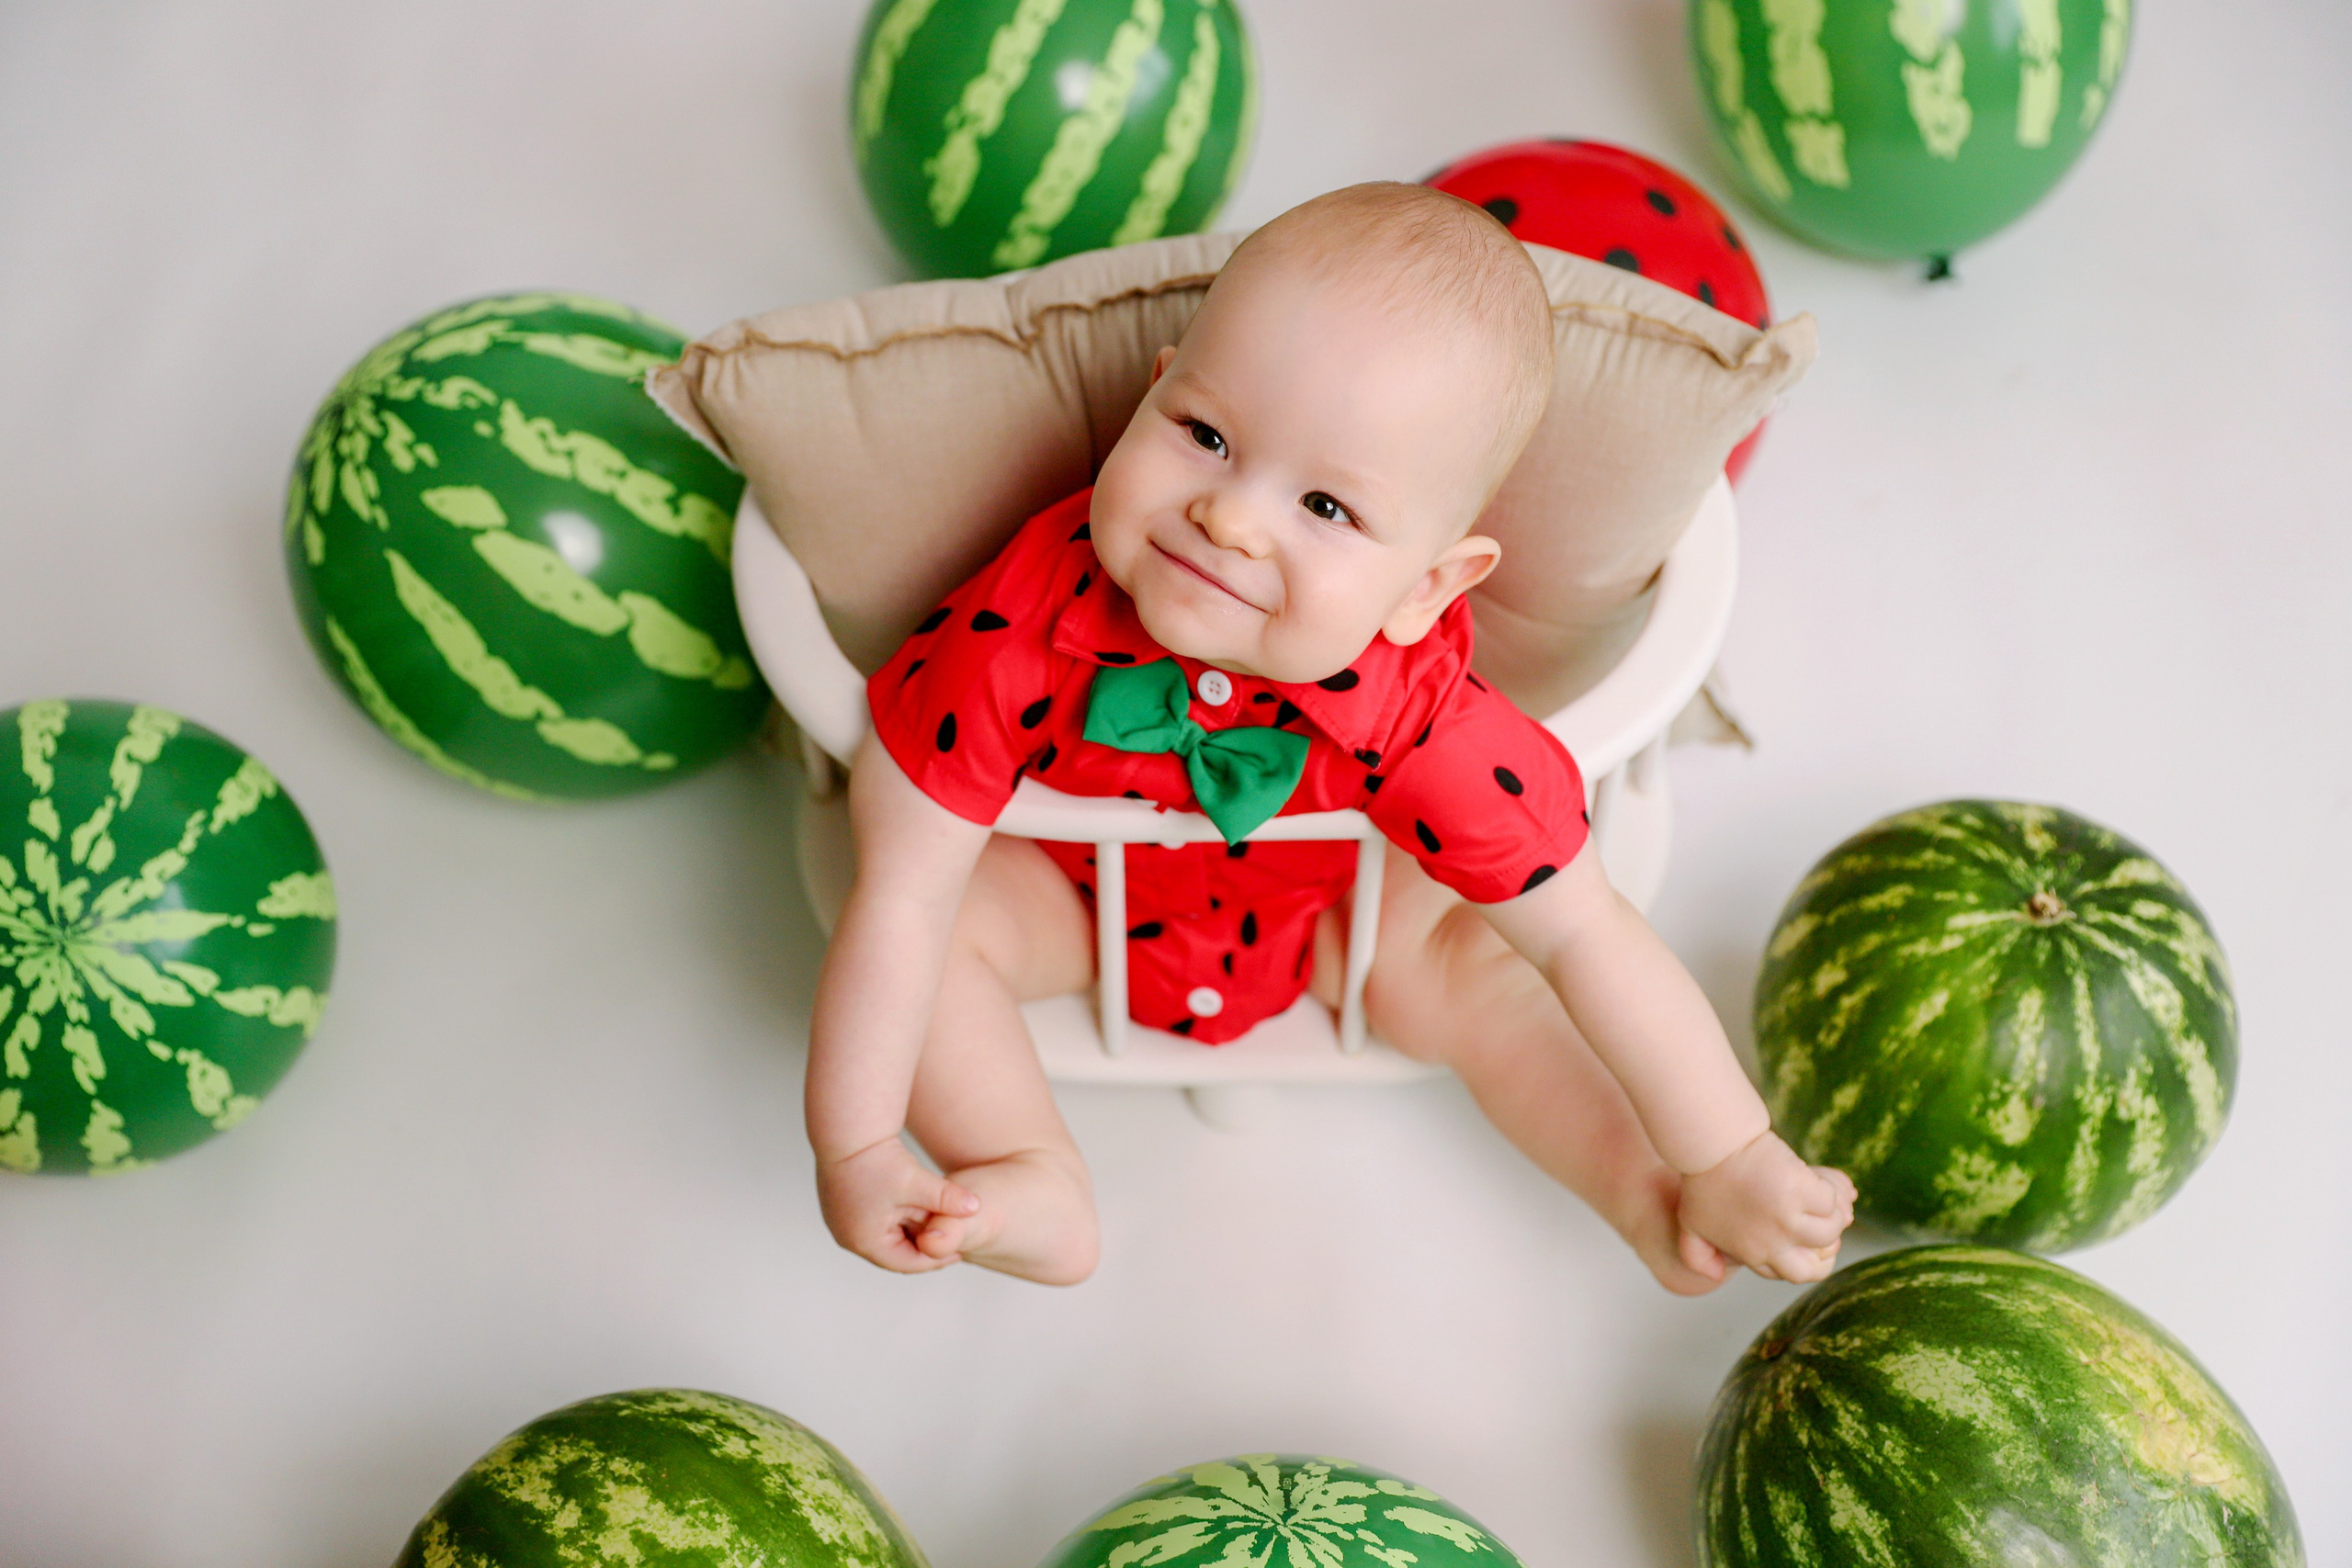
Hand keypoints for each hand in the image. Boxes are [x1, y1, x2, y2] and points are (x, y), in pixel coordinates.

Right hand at [816, 1137, 981, 1272]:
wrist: (844, 1129)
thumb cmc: (875, 1158)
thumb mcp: (916, 1182)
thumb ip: (947, 1198)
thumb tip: (977, 1208)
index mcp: (865, 1242)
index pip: (908, 1263)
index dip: (937, 1258)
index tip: (961, 1250)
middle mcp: (849, 1238)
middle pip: (896, 1251)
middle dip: (924, 1244)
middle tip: (953, 1238)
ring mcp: (842, 1223)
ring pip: (887, 1235)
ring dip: (911, 1228)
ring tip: (937, 1219)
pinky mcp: (842, 1206)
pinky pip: (877, 1221)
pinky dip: (897, 1216)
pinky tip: (916, 1204)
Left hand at [1675, 1129, 1855, 1284]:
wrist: (1711, 1146)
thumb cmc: (1703, 1180)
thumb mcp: (1690, 1225)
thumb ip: (1698, 1257)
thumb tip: (1716, 1277)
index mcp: (1752, 1254)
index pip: (1789, 1274)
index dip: (1801, 1256)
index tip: (1802, 1235)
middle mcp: (1774, 1244)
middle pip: (1816, 1269)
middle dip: (1826, 1250)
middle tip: (1822, 1224)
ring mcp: (1788, 1219)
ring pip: (1830, 1232)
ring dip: (1832, 1215)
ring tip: (1822, 1198)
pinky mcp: (1802, 1191)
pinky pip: (1831, 1202)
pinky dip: (1831, 1189)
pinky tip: (1819, 1179)